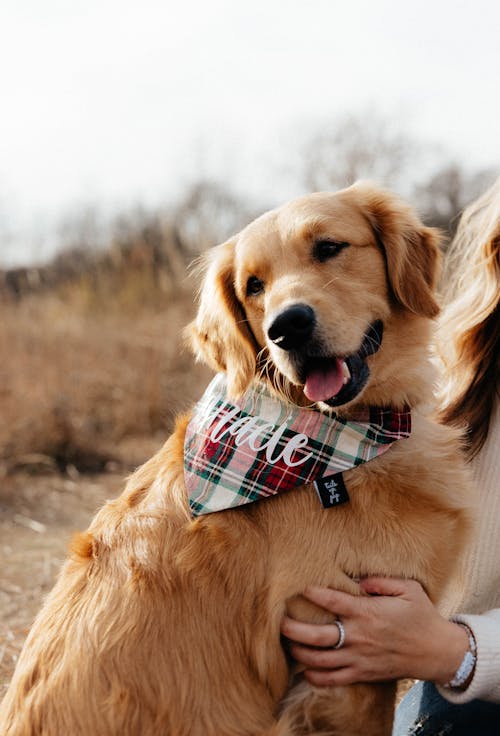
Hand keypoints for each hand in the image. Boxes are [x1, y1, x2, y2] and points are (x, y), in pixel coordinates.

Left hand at [281, 578, 469, 686]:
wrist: (436, 651)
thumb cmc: (422, 615)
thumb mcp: (408, 589)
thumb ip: (380, 580)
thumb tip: (357, 578)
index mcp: (368, 612)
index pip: (333, 601)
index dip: (313, 593)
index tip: (298, 586)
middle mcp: (360, 636)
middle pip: (317, 635)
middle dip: (293, 628)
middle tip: (278, 620)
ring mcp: (359, 658)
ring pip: (320, 660)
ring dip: (298, 651)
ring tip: (286, 642)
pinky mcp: (362, 673)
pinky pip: (333, 679)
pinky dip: (314, 676)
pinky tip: (303, 668)